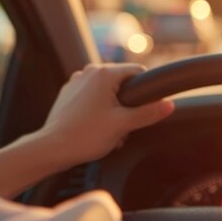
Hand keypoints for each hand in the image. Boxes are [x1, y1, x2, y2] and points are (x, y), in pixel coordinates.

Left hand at [40, 63, 174, 167]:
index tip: (144, 109)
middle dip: (127, 104)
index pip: (138, 72)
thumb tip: (169, 105)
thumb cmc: (85, 136)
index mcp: (104, 74)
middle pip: (122, 83)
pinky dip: (98, 110)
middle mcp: (89, 72)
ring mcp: (76, 82)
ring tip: (108, 130)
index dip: (145, 91)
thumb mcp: (123, 125)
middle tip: (123, 126)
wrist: (52, 148)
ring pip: (107, 91)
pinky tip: (94, 128)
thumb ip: (149, 113)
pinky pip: (92, 97)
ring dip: (113, 109)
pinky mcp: (68, 94)